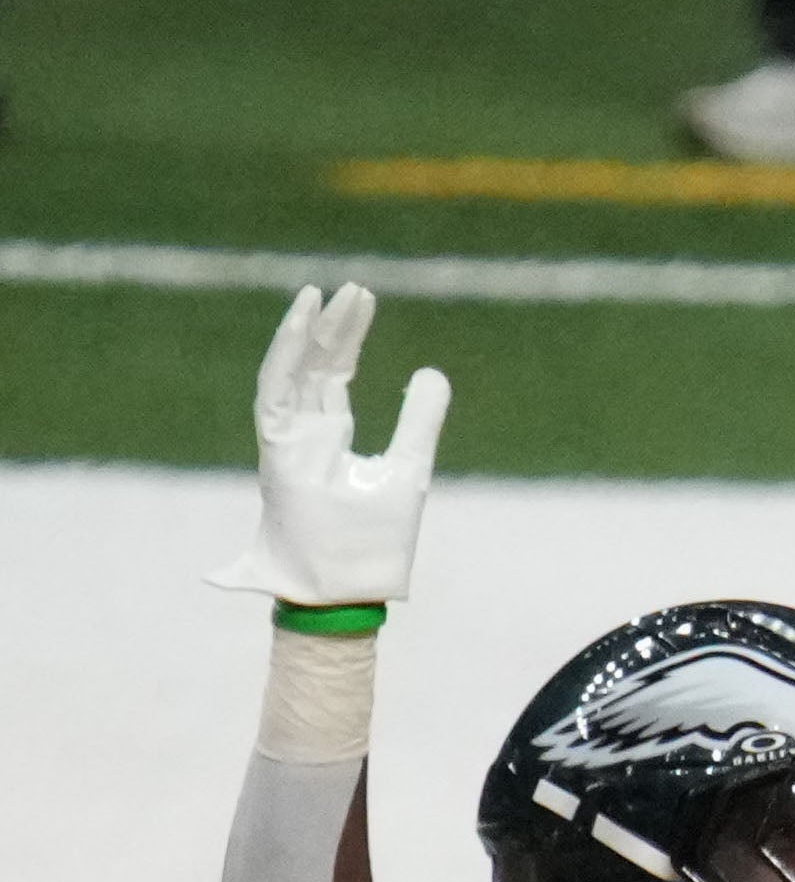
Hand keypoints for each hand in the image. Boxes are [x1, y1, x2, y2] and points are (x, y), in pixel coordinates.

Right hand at [229, 286, 447, 612]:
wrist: (347, 594)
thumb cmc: (373, 546)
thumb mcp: (409, 469)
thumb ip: (418, 421)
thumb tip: (433, 372)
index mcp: (327, 439)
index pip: (332, 375)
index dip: (347, 337)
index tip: (362, 299)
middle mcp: (300, 436)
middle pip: (312, 367)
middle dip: (332, 327)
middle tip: (355, 287)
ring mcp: (284, 443)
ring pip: (290, 373)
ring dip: (307, 333)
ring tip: (328, 294)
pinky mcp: (276, 452)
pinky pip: (274, 392)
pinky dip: (287, 355)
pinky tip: (303, 321)